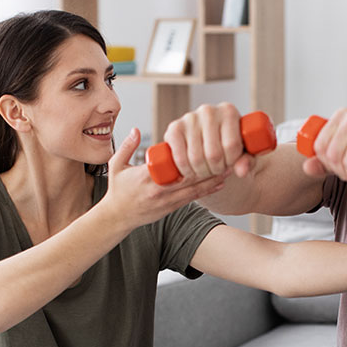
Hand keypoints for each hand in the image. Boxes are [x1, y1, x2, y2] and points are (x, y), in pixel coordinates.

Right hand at [103, 128, 225, 227]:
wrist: (117, 217)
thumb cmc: (118, 189)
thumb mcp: (116, 165)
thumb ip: (127, 146)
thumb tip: (136, 130)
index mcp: (147, 177)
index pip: (174, 166)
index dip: (192, 157)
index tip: (205, 144)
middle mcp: (161, 190)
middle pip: (191, 178)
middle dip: (210, 167)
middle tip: (226, 155)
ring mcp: (167, 201)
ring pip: (195, 189)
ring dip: (214, 179)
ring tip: (230, 168)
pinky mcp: (171, 208)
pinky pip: (192, 198)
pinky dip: (207, 190)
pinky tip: (219, 183)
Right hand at [162, 102, 258, 181]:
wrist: (208, 137)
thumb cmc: (230, 144)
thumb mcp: (244, 152)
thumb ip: (248, 161)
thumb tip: (241, 171)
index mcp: (229, 111)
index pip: (232, 145)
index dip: (231, 162)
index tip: (230, 164)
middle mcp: (208, 111)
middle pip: (213, 154)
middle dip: (216, 169)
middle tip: (216, 170)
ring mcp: (189, 118)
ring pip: (196, 159)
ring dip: (201, 172)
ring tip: (205, 170)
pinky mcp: (174, 128)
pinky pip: (179, 158)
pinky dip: (185, 170)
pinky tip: (191, 171)